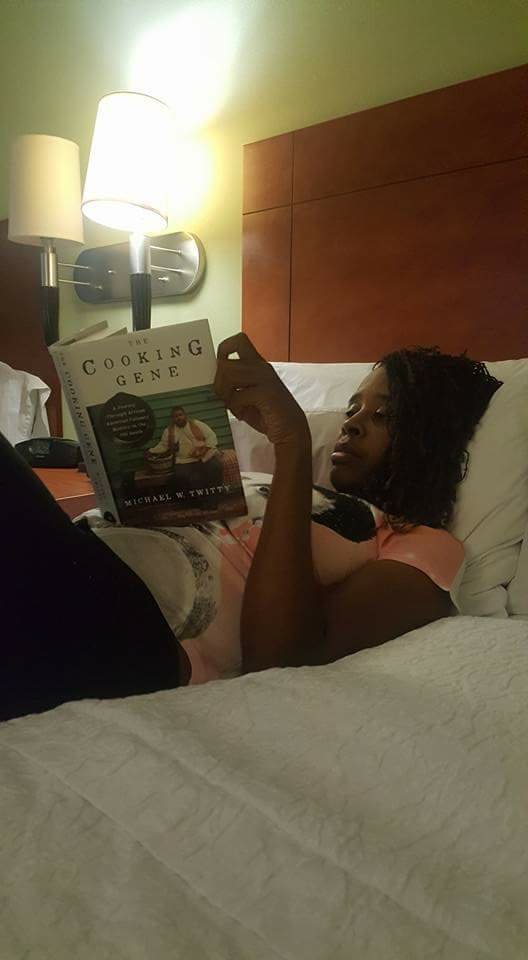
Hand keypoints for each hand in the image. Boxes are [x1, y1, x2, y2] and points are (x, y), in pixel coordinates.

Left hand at [215, 333, 309, 448]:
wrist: (290, 429)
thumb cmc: (266, 413)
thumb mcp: (245, 397)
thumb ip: (231, 387)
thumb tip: (211, 385)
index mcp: (257, 363)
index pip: (238, 341)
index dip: (223, 351)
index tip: (219, 372)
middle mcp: (261, 366)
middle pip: (226, 361)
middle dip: (218, 380)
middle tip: (221, 396)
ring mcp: (265, 378)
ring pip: (229, 375)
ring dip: (225, 394)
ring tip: (232, 406)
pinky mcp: (267, 393)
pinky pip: (239, 395)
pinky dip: (235, 407)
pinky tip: (241, 415)